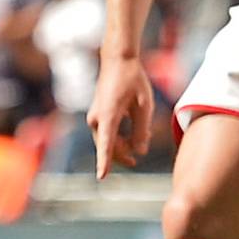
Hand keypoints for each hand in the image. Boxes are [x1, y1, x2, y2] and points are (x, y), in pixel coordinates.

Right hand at [88, 55, 152, 178]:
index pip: (106, 144)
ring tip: (141, 140)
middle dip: (123, 155)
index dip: (105, 162)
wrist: (117, 61)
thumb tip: (140, 151)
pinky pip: (106, 135)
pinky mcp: (97, 116)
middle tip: (138, 157)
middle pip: (108, 147)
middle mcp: (96, 119)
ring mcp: (94, 118)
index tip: (101, 177)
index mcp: (108, 115)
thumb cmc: (133, 80)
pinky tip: (133, 135)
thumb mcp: (144, 105)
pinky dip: (118, 139)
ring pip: (107, 143)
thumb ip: (142, 130)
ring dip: (122, 146)